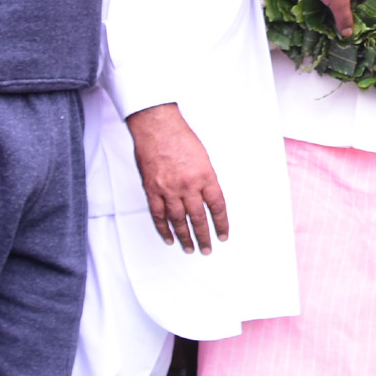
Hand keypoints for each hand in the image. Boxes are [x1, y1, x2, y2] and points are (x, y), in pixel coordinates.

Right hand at [125, 104, 228, 253]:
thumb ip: (205, 179)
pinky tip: (169, 237)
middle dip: (204, 236)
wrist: (157, 127)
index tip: (223, 235)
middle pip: (198, 218)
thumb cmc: (180, 137)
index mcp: (205, 176)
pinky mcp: (152, 189)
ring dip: (185, 237)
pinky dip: (163, 228)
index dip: (221, 223)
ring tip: (189, 248)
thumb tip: (207, 198)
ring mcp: (169, 189)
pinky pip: (158, 214)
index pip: (217, 206)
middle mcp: (188, 186)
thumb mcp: (203, 157)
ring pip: (178, 220)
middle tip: (207, 248)